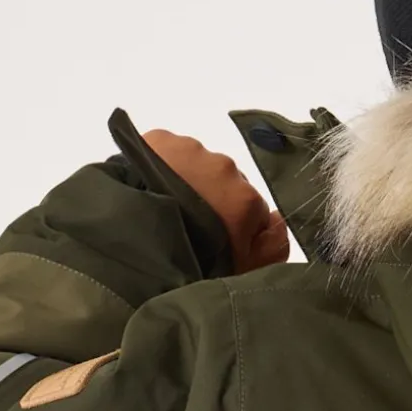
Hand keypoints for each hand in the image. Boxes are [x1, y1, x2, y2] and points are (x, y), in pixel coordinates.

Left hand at [141, 130, 289, 272]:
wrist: (132, 238)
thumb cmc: (192, 261)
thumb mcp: (240, 270)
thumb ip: (272, 247)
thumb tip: (279, 221)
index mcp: (247, 199)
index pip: (251, 210)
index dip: (233, 227)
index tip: (213, 241)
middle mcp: (225, 168)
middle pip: (224, 184)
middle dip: (210, 202)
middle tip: (185, 226)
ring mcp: (191, 150)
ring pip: (196, 166)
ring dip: (185, 183)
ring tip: (163, 208)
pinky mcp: (158, 140)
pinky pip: (167, 151)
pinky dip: (160, 167)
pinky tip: (146, 188)